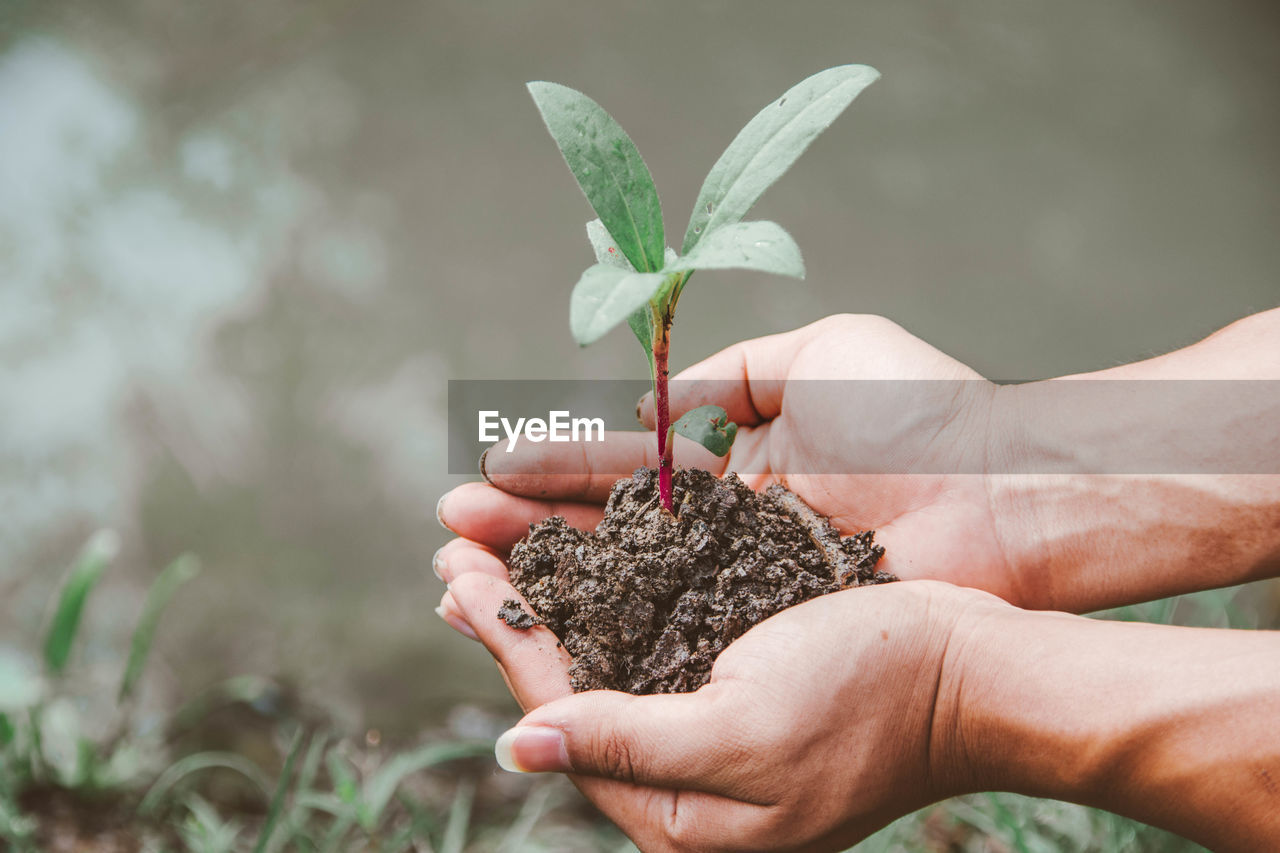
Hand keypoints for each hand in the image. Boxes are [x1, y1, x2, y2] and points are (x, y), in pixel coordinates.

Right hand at [439, 314, 1027, 604]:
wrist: (1002, 492)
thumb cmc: (924, 413)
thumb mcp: (823, 352)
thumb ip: (735, 370)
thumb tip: (656, 408)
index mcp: (736, 465)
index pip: (624, 469)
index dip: (554, 469)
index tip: (486, 469)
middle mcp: (727, 533)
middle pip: (608, 533)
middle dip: (526, 528)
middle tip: (449, 529)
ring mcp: (743, 587)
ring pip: (627, 586)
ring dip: (547, 576)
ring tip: (465, 567)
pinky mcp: (768, 630)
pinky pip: (675, 629)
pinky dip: (610, 625)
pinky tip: (549, 619)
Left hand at [439, 563, 1003, 851]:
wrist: (971, 673)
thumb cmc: (873, 701)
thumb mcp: (747, 732)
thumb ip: (630, 747)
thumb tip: (516, 748)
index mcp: (680, 812)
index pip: (561, 718)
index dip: (506, 641)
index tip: (454, 577)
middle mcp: (685, 778)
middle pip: (569, 691)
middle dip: (510, 616)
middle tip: (450, 552)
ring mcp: (710, 731)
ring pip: (602, 660)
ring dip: (548, 601)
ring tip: (487, 552)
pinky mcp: (734, 687)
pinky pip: (648, 640)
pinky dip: (604, 599)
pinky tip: (576, 566)